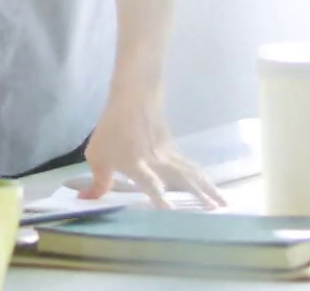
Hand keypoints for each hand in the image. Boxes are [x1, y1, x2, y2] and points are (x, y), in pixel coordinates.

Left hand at [78, 91, 225, 208]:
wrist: (133, 98)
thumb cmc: (111, 129)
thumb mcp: (97, 156)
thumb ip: (98, 182)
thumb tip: (86, 200)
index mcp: (137, 164)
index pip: (151, 183)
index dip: (160, 197)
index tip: (171, 211)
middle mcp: (157, 161)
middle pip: (182, 178)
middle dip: (199, 194)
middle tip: (216, 209)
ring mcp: (169, 154)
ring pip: (191, 172)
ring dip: (208, 187)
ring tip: (223, 202)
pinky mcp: (174, 149)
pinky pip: (190, 166)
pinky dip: (202, 177)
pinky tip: (209, 185)